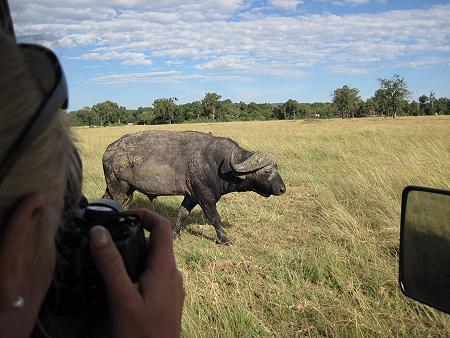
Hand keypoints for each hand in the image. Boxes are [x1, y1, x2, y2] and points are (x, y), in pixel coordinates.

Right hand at [89, 209, 183, 337]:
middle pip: (156, 243)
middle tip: (108, 242)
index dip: (144, 215)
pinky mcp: (168, 298)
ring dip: (134, 255)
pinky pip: (155, 275)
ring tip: (110, 262)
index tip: (122, 217)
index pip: (162, 226)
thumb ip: (111, 264)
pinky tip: (122, 284)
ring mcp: (173, 287)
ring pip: (154, 260)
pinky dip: (139, 270)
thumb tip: (99, 231)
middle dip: (133, 237)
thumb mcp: (121, 297)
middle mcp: (173, 273)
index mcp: (165, 267)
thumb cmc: (140, 333)